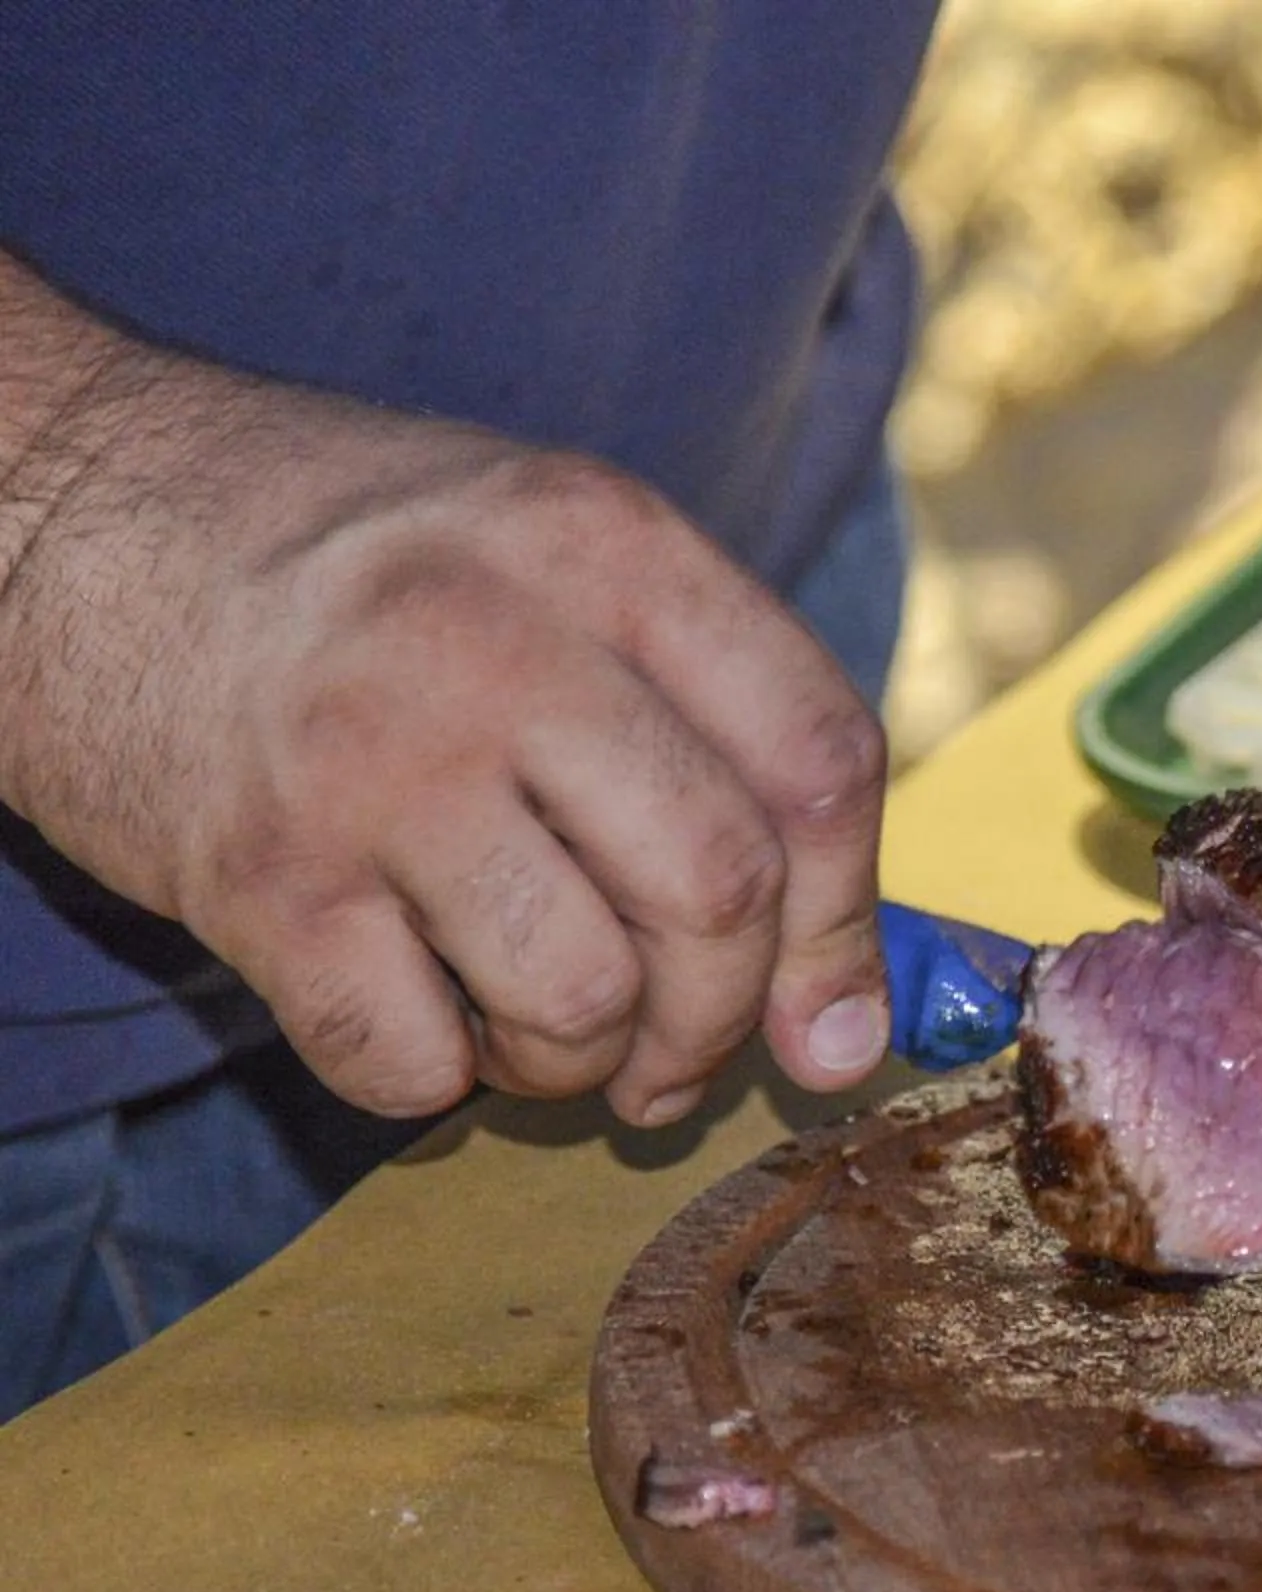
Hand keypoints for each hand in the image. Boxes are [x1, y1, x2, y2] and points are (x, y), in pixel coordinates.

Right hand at [0, 260, 892, 1124]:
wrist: (50, 508)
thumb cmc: (342, 563)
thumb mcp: (549, 564)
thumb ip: (709, 738)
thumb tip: (845, 1016)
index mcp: (607, 544)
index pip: (817, 759)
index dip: (848, 921)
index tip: (826, 1014)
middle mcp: (500, 640)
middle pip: (717, 894)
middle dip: (719, 1020)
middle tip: (675, 1053)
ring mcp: (371, 760)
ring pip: (582, 999)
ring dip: (581, 1062)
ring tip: (535, 1023)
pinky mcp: (255, 874)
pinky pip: (412, 1065)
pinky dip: (435, 1081)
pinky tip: (411, 1007)